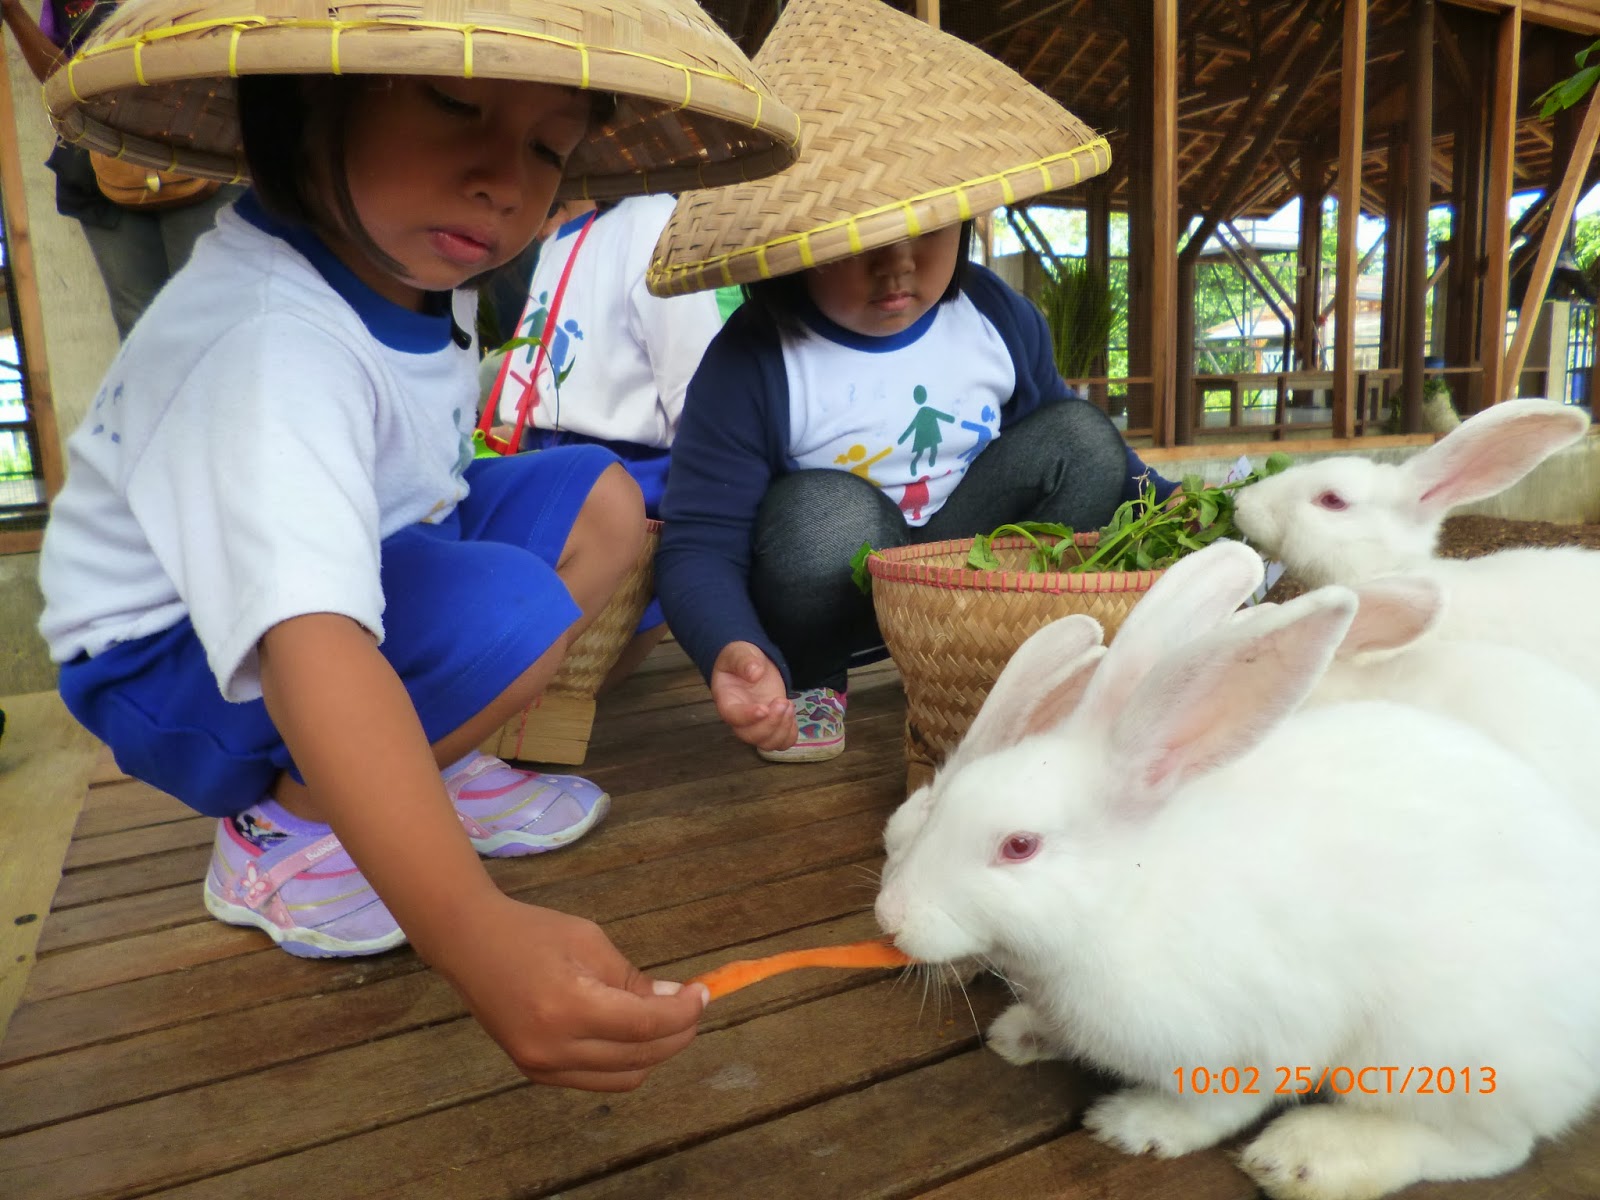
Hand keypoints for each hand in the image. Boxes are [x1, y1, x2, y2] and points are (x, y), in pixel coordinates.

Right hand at [432, 894, 706, 1091]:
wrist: (469, 944)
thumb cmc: (532, 931)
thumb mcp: (590, 942)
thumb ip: (632, 979)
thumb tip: (675, 1002)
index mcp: (569, 1007)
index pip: (645, 1025)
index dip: (683, 1013)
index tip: (703, 994)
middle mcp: (555, 1048)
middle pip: (640, 1056)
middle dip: (677, 1033)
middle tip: (692, 1005)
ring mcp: (542, 1067)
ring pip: (623, 1077)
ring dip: (654, 1052)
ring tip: (665, 1019)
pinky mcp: (535, 1073)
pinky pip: (596, 1079)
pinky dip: (624, 1061)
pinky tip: (631, 1032)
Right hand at [710, 641, 795, 750]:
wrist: (752, 665)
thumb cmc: (740, 658)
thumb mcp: (739, 652)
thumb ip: (744, 661)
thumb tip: (755, 673)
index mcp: (727, 700)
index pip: (733, 716)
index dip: (748, 716)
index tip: (764, 708)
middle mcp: (740, 718)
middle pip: (751, 736)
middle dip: (771, 723)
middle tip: (782, 701)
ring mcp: (757, 725)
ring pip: (767, 743)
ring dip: (782, 729)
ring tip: (788, 704)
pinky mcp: (772, 725)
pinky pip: (782, 742)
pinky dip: (790, 734)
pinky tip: (791, 713)